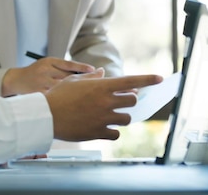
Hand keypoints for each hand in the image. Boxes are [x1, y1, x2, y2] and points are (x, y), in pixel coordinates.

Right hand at [1, 57, 95, 95]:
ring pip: (62, 90)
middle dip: (82, 82)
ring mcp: (42, 85)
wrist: (15, 81)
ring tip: (88, 99)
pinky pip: (55, 100)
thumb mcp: (48, 63)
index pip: (69, 65)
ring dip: (76, 94)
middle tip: (97, 87)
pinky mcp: (39, 96)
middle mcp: (45, 72)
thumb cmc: (36, 71)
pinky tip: (74, 107)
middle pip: (68, 78)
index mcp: (49, 63)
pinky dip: (65, 103)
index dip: (82, 67)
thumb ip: (64, 67)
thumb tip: (86, 72)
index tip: (94, 70)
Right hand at [44, 71, 162, 141]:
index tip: (160, 79)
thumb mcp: (73, 81)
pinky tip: (103, 128)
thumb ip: (91, 77)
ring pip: (126, 118)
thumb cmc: (57, 96)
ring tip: (109, 115)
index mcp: (101, 86)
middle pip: (132, 100)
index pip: (131, 80)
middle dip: (127, 100)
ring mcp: (104, 118)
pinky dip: (112, 131)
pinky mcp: (99, 132)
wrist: (47, 116)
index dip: (148, 79)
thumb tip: (102, 73)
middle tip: (118, 101)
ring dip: (121, 116)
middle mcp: (106, 102)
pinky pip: (116, 133)